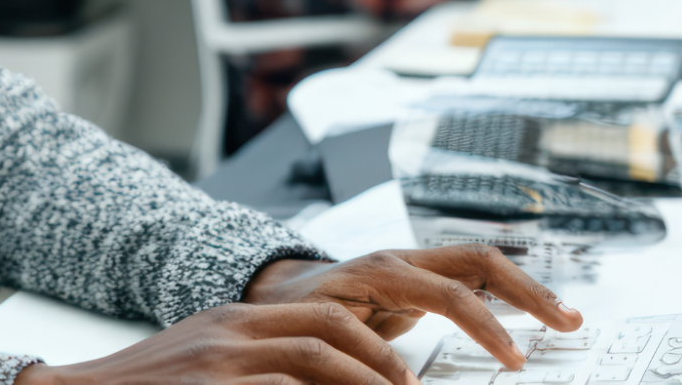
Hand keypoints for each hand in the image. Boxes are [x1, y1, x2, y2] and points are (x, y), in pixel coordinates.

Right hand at [13, 245, 581, 384]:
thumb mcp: (226, 374)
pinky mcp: (215, 377)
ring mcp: (227, 349)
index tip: (466, 340)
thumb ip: (287, 375)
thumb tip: (357, 381)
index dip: (412, 310)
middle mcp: (244, 323)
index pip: (349, 303)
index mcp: (254, 317)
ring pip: (325, 346)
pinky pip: (287, 382)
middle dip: (410, 349)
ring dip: (375, 378)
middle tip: (452, 379)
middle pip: (348, 316)